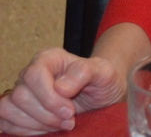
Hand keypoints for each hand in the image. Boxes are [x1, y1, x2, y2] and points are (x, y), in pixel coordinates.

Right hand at [0, 49, 124, 135]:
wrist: (102, 94)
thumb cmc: (101, 80)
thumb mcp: (104, 72)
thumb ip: (84, 72)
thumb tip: (60, 87)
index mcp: (48, 59)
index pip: (33, 75)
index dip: (49, 98)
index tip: (70, 111)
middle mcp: (30, 74)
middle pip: (20, 96)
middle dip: (45, 114)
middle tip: (69, 120)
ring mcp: (22, 92)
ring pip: (8, 109)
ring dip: (33, 124)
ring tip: (59, 125)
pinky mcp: (18, 110)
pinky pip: (4, 121)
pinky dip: (23, 130)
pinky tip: (45, 130)